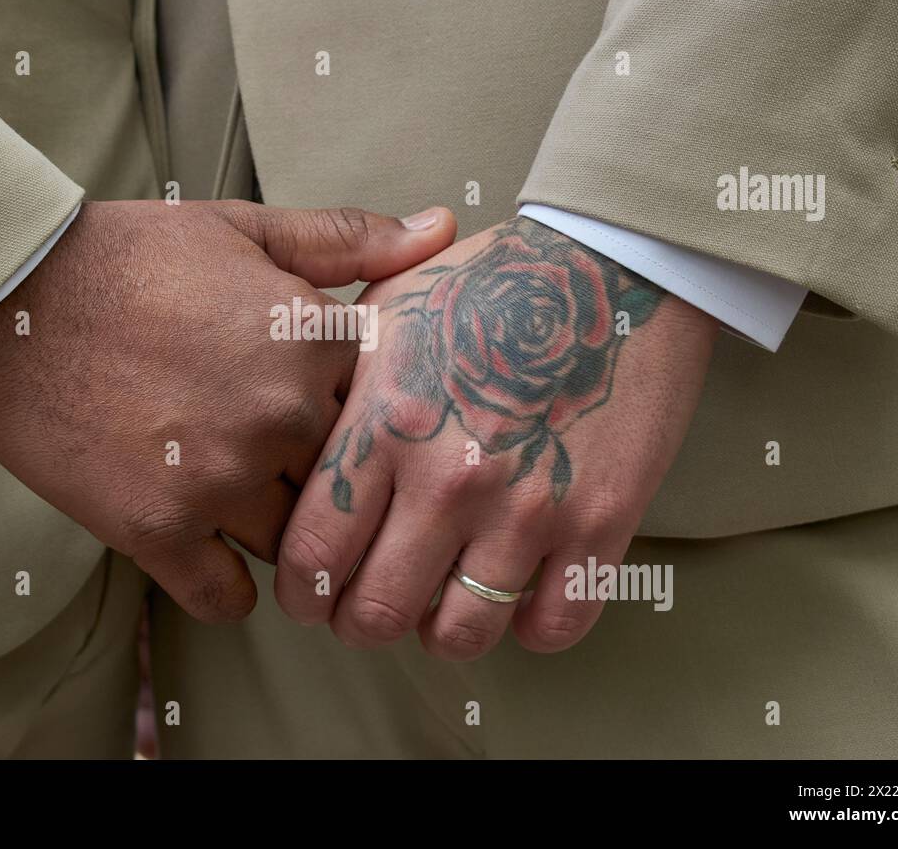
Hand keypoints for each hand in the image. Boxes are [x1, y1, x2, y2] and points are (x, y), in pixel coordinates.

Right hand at [0, 200, 455, 621]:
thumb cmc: (129, 256)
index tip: (319, 410)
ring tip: (234, 498)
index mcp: (311, 342)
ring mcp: (218, 480)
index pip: (381, 413)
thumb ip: (348, 239)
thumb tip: (442, 229)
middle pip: (342, 484)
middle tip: (272, 459)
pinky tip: (203, 550)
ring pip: (293, 544)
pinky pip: (225, 600)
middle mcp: (278, 417)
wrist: (7, 295)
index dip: (352, 416)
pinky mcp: (155, 529)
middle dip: (317, 477)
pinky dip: (222, 587)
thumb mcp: (243, 229)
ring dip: (273, 530)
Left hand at [274, 217, 716, 657]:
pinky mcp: (600, 520)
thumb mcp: (385, 310)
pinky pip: (555, 627)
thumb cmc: (489, 288)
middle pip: (376, 612)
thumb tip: (285, 441)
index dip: (303, 589)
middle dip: (362, 622)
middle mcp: (447, 475)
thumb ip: (330, 383)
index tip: (314, 589)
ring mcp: (527, 504)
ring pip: (462, 634)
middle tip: (371, 604)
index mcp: (384, 424)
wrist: (613, 263)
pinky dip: (532, 627)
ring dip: (444, 631)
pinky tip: (522, 594)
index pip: (311, 553)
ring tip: (444, 602)